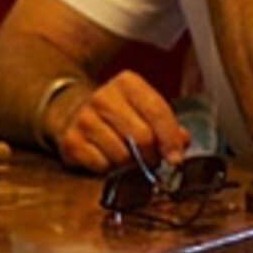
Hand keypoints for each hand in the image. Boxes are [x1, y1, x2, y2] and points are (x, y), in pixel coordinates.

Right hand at [43, 70, 188, 175]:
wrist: (72, 111)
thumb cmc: (118, 114)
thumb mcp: (144, 109)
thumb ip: (167, 125)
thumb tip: (181, 143)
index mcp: (127, 83)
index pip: (157, 111)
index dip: (170, 138)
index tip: (176, 157)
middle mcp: (102, 97)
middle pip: (141, 137)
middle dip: (151, 155)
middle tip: (151, 160)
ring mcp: (84, 119)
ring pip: (122, 155)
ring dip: (130, 164)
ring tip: (128, 158)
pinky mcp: (70, 141)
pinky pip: (101, 166)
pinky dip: (109, 169)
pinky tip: (107, 158)